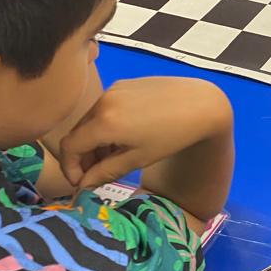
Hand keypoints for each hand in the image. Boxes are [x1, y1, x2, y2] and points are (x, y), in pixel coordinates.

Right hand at [59, 77, 231, 190]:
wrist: (201, 103)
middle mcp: (103, 101)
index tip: (82, 182)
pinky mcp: (123, 84)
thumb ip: (105, 172)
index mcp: (104, 122)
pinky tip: (126, 135)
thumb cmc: (172, 136)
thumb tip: (83, 185)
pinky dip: (106, 125)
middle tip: (99, 173)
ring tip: (115, 156)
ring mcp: (112, 89)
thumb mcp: (137, 159)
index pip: (69, 147)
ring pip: (90, 120)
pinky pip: (104, 107)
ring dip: (95, 141)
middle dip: (83, 156)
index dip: (70, 168)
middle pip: (78, 133)